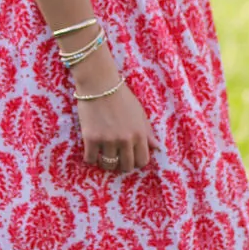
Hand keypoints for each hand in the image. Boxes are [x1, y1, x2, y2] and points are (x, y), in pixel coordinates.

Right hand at [71, 50, 160, 172]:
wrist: (99, 83)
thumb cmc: (121, 95)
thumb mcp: (139, 112)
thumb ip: (148, 132)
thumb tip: (158, 148)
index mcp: (139, 133)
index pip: (143, 161)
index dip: (137, 161)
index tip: (130, 157)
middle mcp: (125, 139)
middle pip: (126, 166)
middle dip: (122, 164)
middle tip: (116, 157)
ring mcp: (107, 140)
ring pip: (108, 165)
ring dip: (106, 162)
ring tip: (103, 155)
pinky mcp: (91, 138)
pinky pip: (91, 159)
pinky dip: (91, 158)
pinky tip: (92, 151)